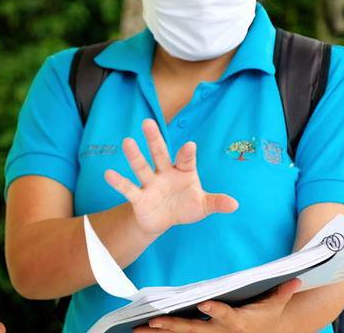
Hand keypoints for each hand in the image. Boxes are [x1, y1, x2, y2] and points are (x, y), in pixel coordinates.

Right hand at [104, 119, 238, 235]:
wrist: (163, 221)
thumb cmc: (184, 206)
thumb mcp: (202, 206)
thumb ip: (216, 202)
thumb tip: (235, 204)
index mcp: (182, 171)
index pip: (185, 159)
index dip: (187, 153)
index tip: (190, 146)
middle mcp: (164, 173)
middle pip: (159, 154)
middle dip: (154, 139)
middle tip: (148, 122)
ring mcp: (150, 184)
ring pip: (141, 167)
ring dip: (135, 156)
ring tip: (127, 141)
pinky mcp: (139, 198)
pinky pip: (128, 189)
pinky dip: (119, 182)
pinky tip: (108, 174)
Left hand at [132, 279, 302, 332]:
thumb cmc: (267, 316)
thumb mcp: (277, 304)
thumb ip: (282, 291)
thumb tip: (295, 278)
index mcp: (238, 322)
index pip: (225, 316)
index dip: (215, 311)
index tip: (204, 304)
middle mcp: (219, 332)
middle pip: (194, 329)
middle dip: (173, 327)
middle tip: (154, 322)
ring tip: (138, 329)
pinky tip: (142, 330)